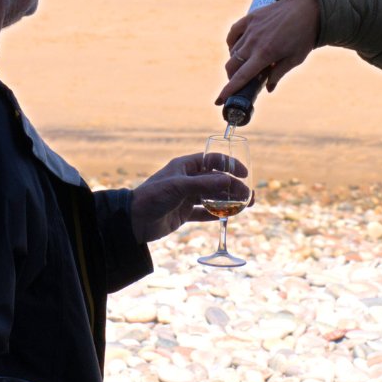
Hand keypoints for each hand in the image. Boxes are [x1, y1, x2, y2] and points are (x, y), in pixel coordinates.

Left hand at [130, 153, 251, 242]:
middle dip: (233, 187)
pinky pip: (204, 212)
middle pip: (216, 180)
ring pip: (213, 197)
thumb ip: (204, 184)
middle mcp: (187, 180)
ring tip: (244, 206)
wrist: (133, 221)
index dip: (229, 164)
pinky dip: (216, 214)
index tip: (244, 173)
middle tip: (248, 196)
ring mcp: (186, 197)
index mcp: (185, 166)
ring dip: (228, 201)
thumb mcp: (178, 187)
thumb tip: (229, 180)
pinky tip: (229, 217)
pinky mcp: (184, 213)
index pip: (213, 160)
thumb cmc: (152, 197)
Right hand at [215, 0, 320, 103]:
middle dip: (232, 77)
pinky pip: (233, 33)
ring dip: (236, 62)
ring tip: (247, 64)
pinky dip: (232, 43)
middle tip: (240, 82)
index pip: (242, 76)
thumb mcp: (296, 59)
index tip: (219, 99)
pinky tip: (237, 48)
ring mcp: (251, 28)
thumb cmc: (304, 35)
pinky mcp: (250, 17)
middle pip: (232, 65)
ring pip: (233, 51)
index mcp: (265, 54)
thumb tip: (268, 88)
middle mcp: (254, 41)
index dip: (229, 90)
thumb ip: (279, 73)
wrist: (308, 8)